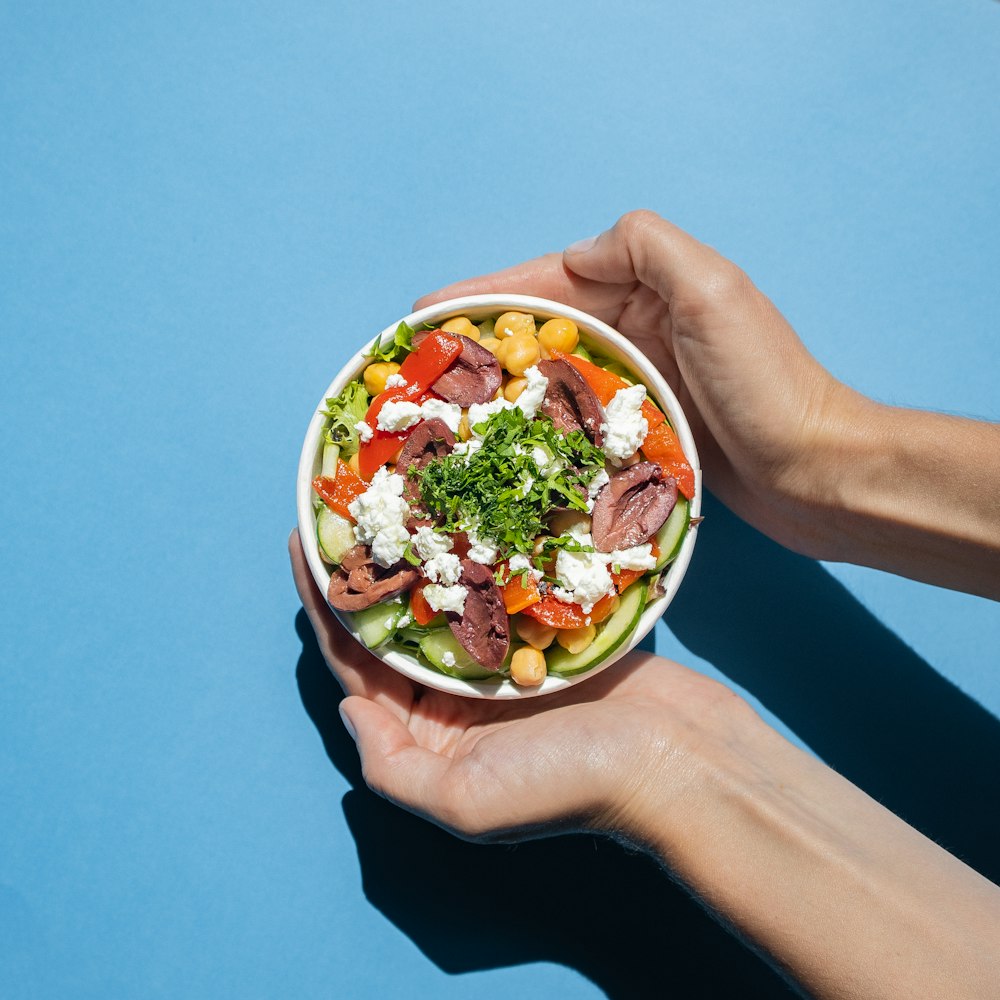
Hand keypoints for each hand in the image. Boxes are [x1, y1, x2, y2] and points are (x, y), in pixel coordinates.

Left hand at [289, 530, 749, 842]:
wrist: (681, 761)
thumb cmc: (575, 783)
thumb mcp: (467, 800)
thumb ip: (392, 765)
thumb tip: (349, 709)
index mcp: (431, 734)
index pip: (357, 662)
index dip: (325, 604)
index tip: (301, 539)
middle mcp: (460, 697)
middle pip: (397, 621)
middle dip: (369, 567)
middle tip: (344, 501)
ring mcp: (505, 660)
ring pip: (446, 593)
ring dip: (421, 548)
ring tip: (395, 493)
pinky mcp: (549, 629)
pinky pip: (499, 582)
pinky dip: (478, 548)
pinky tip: (464, 506)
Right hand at [415, 210, 863, 557]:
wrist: (815, 473)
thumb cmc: (767, 386)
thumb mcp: (713, 291)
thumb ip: (646, 247)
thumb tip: (576, 253)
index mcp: (649, 290)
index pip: (548, 281)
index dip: (484, 294)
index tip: (425, 313)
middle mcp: (641, 331)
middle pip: (541, 328)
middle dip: (479, 341)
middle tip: (419, 366)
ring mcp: (642, 384)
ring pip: (552, 377)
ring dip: (500, 387)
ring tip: (444, 407)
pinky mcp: (643, 433)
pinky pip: (576, 421)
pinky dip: (537, 427)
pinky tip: (503, 446)